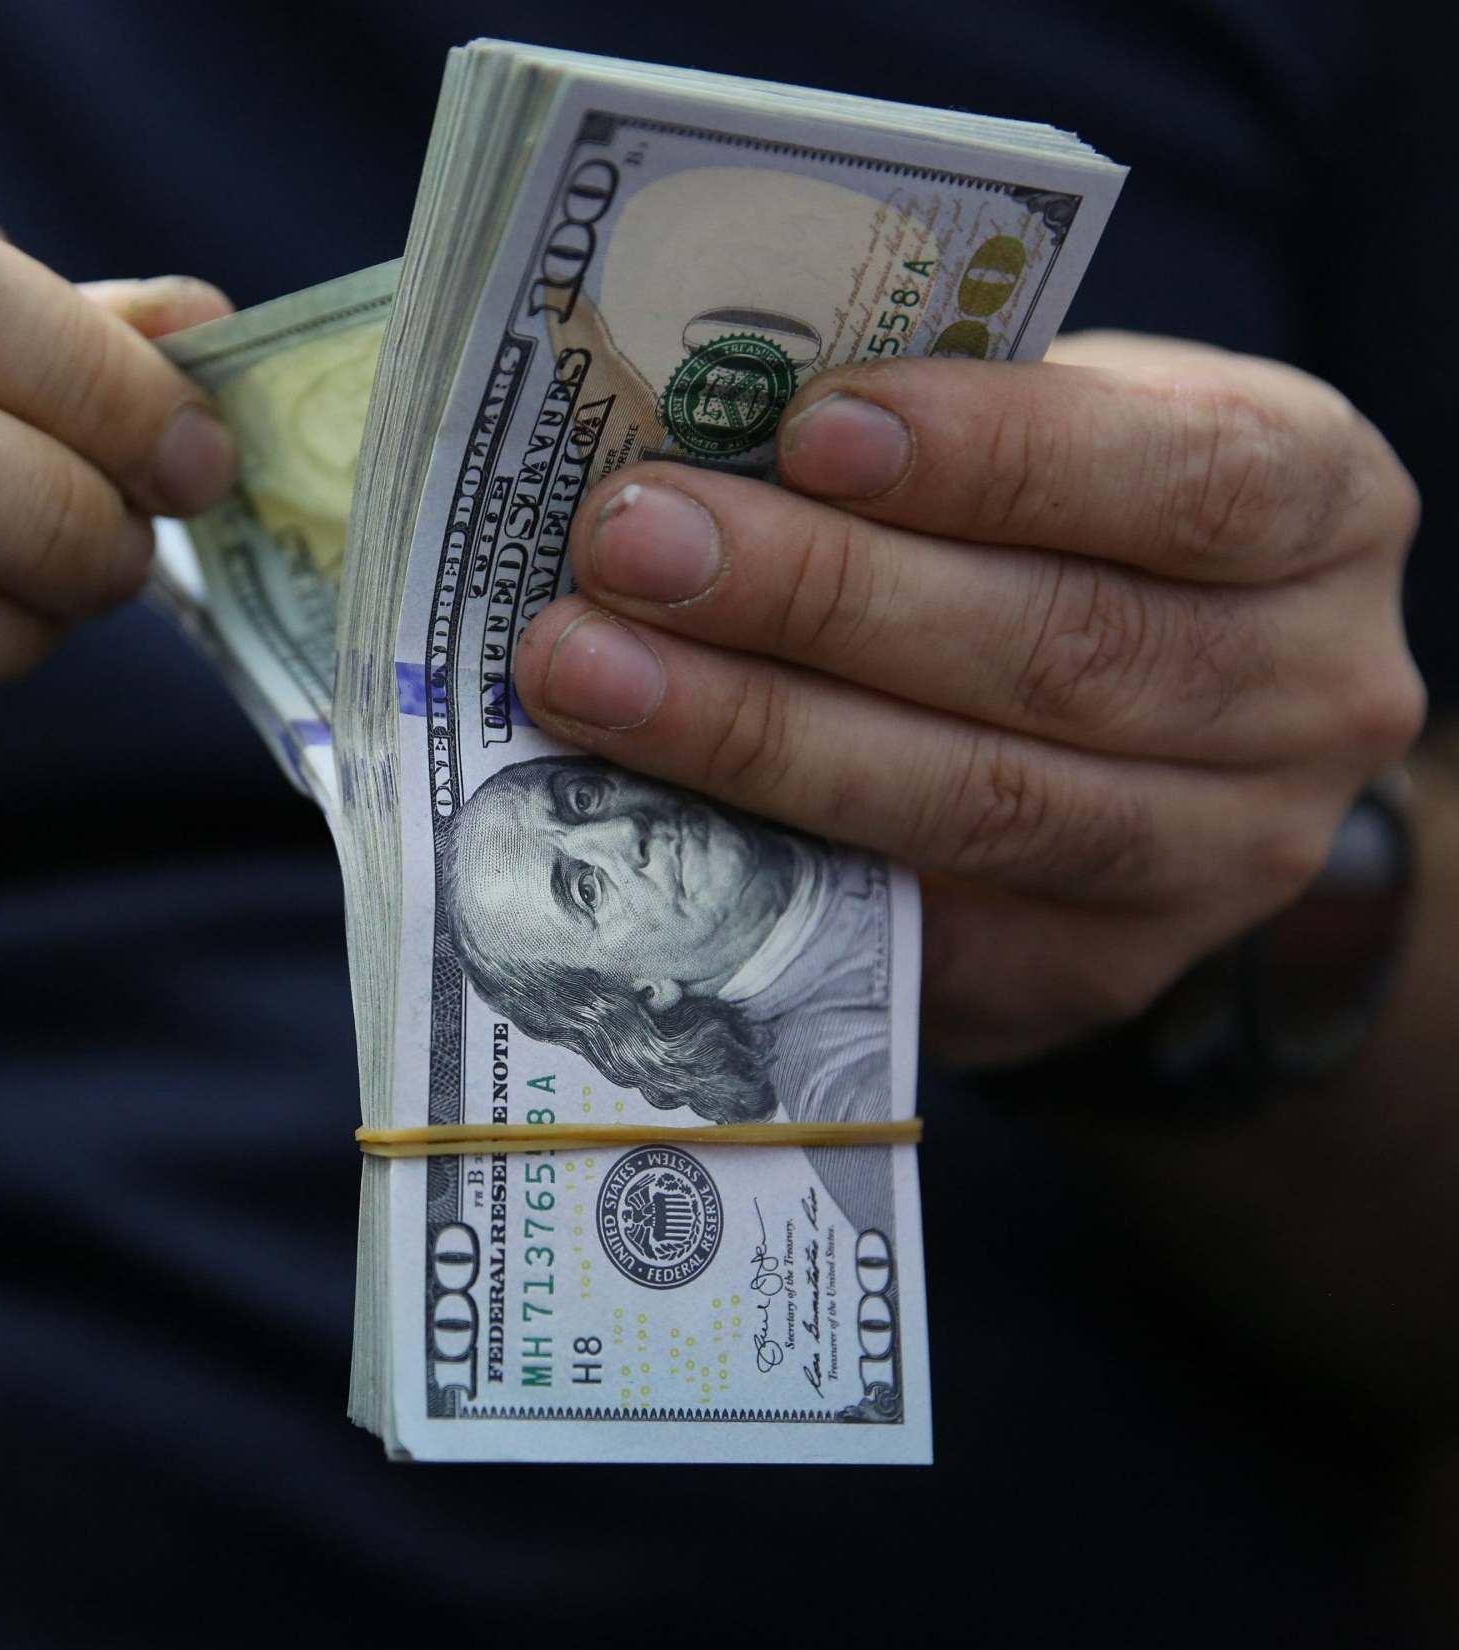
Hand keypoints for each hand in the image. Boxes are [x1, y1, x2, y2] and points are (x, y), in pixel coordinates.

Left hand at [515, 333, 1423, 1065]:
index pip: (1184, 477)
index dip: (993, 455)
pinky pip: (927, 933)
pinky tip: (639, 803)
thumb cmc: (1081, 540)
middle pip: (1058, 652)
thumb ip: (938, 433)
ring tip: (586, 670)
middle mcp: (1308, 694)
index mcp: (1321, 508)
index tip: (807, 426)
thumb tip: (698, 416)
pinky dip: (773, 862)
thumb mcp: (1072, 438)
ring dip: (759, 735)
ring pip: (983, 802)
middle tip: (631, 545)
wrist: (1176, 755)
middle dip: (816, 596)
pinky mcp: (1097, 975)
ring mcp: (1217, 860)